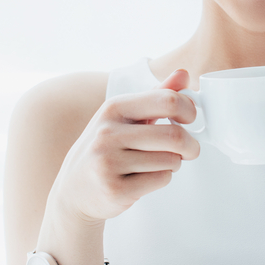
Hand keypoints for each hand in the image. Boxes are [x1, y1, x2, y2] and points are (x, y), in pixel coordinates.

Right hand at [48, 69, 200, 224]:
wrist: (74, 189)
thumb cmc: (104, 149)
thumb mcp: (125, 116)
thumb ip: (156, 95)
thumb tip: (183, 74)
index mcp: (113, 108)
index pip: (166, 101)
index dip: (188, 110)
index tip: (189, 119)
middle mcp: (107, 133)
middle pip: (173, 136)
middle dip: (190, 145)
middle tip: (190, 149)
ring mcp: (108, 162)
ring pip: (170, 160)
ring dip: (174, 163)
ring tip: (159, 162)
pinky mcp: (115, 190)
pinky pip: (161, 180)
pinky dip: (163, 178)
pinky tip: (147, 176)